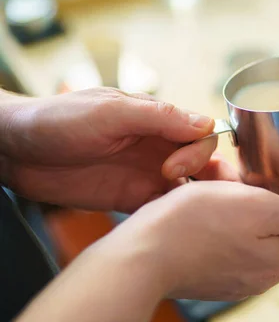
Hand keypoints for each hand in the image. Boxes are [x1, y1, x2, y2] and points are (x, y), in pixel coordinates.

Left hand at [0, 87, 237, 212]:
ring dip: (192, 197)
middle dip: (202, 173)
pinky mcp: (131, 198)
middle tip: (171, 180)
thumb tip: (205, 124)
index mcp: (157, 119)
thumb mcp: (110, 111)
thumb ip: (158, 116)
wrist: (15, 151)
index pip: (200, 133)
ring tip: (182, 210)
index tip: (173, 166)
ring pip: (188, 186)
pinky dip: (170, 214)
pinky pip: (163, 207)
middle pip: (201, 161)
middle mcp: (157, 146)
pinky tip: (162, 221)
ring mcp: (145, 173)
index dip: (198, 150)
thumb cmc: (58, 120)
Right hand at [95, 180, 278, 300]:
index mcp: (276, 265)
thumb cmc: (198, 225)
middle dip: (276, 216)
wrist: (142, 253)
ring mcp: (230, 278)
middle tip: (260, 190)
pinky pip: (227, 246)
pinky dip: (224, 226)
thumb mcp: (260, 209)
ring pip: (253, 242)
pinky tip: (207, 209)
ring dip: (246, 216)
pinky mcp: (207, 273)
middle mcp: (257, 278)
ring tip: (227, 194)